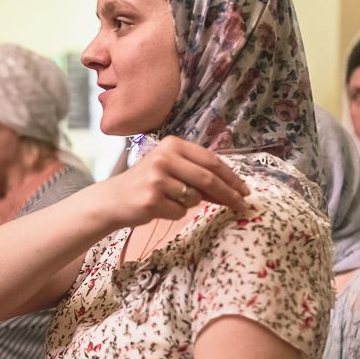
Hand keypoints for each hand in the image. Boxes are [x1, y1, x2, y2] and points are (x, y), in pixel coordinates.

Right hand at [104, 136, 248, 228]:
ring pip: (194, 198)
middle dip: (228, 194)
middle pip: (208, 178)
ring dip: (190, 204)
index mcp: (172, 145)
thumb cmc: (147, 184)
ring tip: (170, 199)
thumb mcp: (171, 169)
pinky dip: (175, 213)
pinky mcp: (152, 200)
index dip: (231, 177)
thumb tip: (234, 188)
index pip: (211, 160)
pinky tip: (160, 207)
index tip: (245, 190)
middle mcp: (164, 158)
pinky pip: (180, 212)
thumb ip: (197, 173)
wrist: (114, 199)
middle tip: (242, 206)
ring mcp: (157, 179)